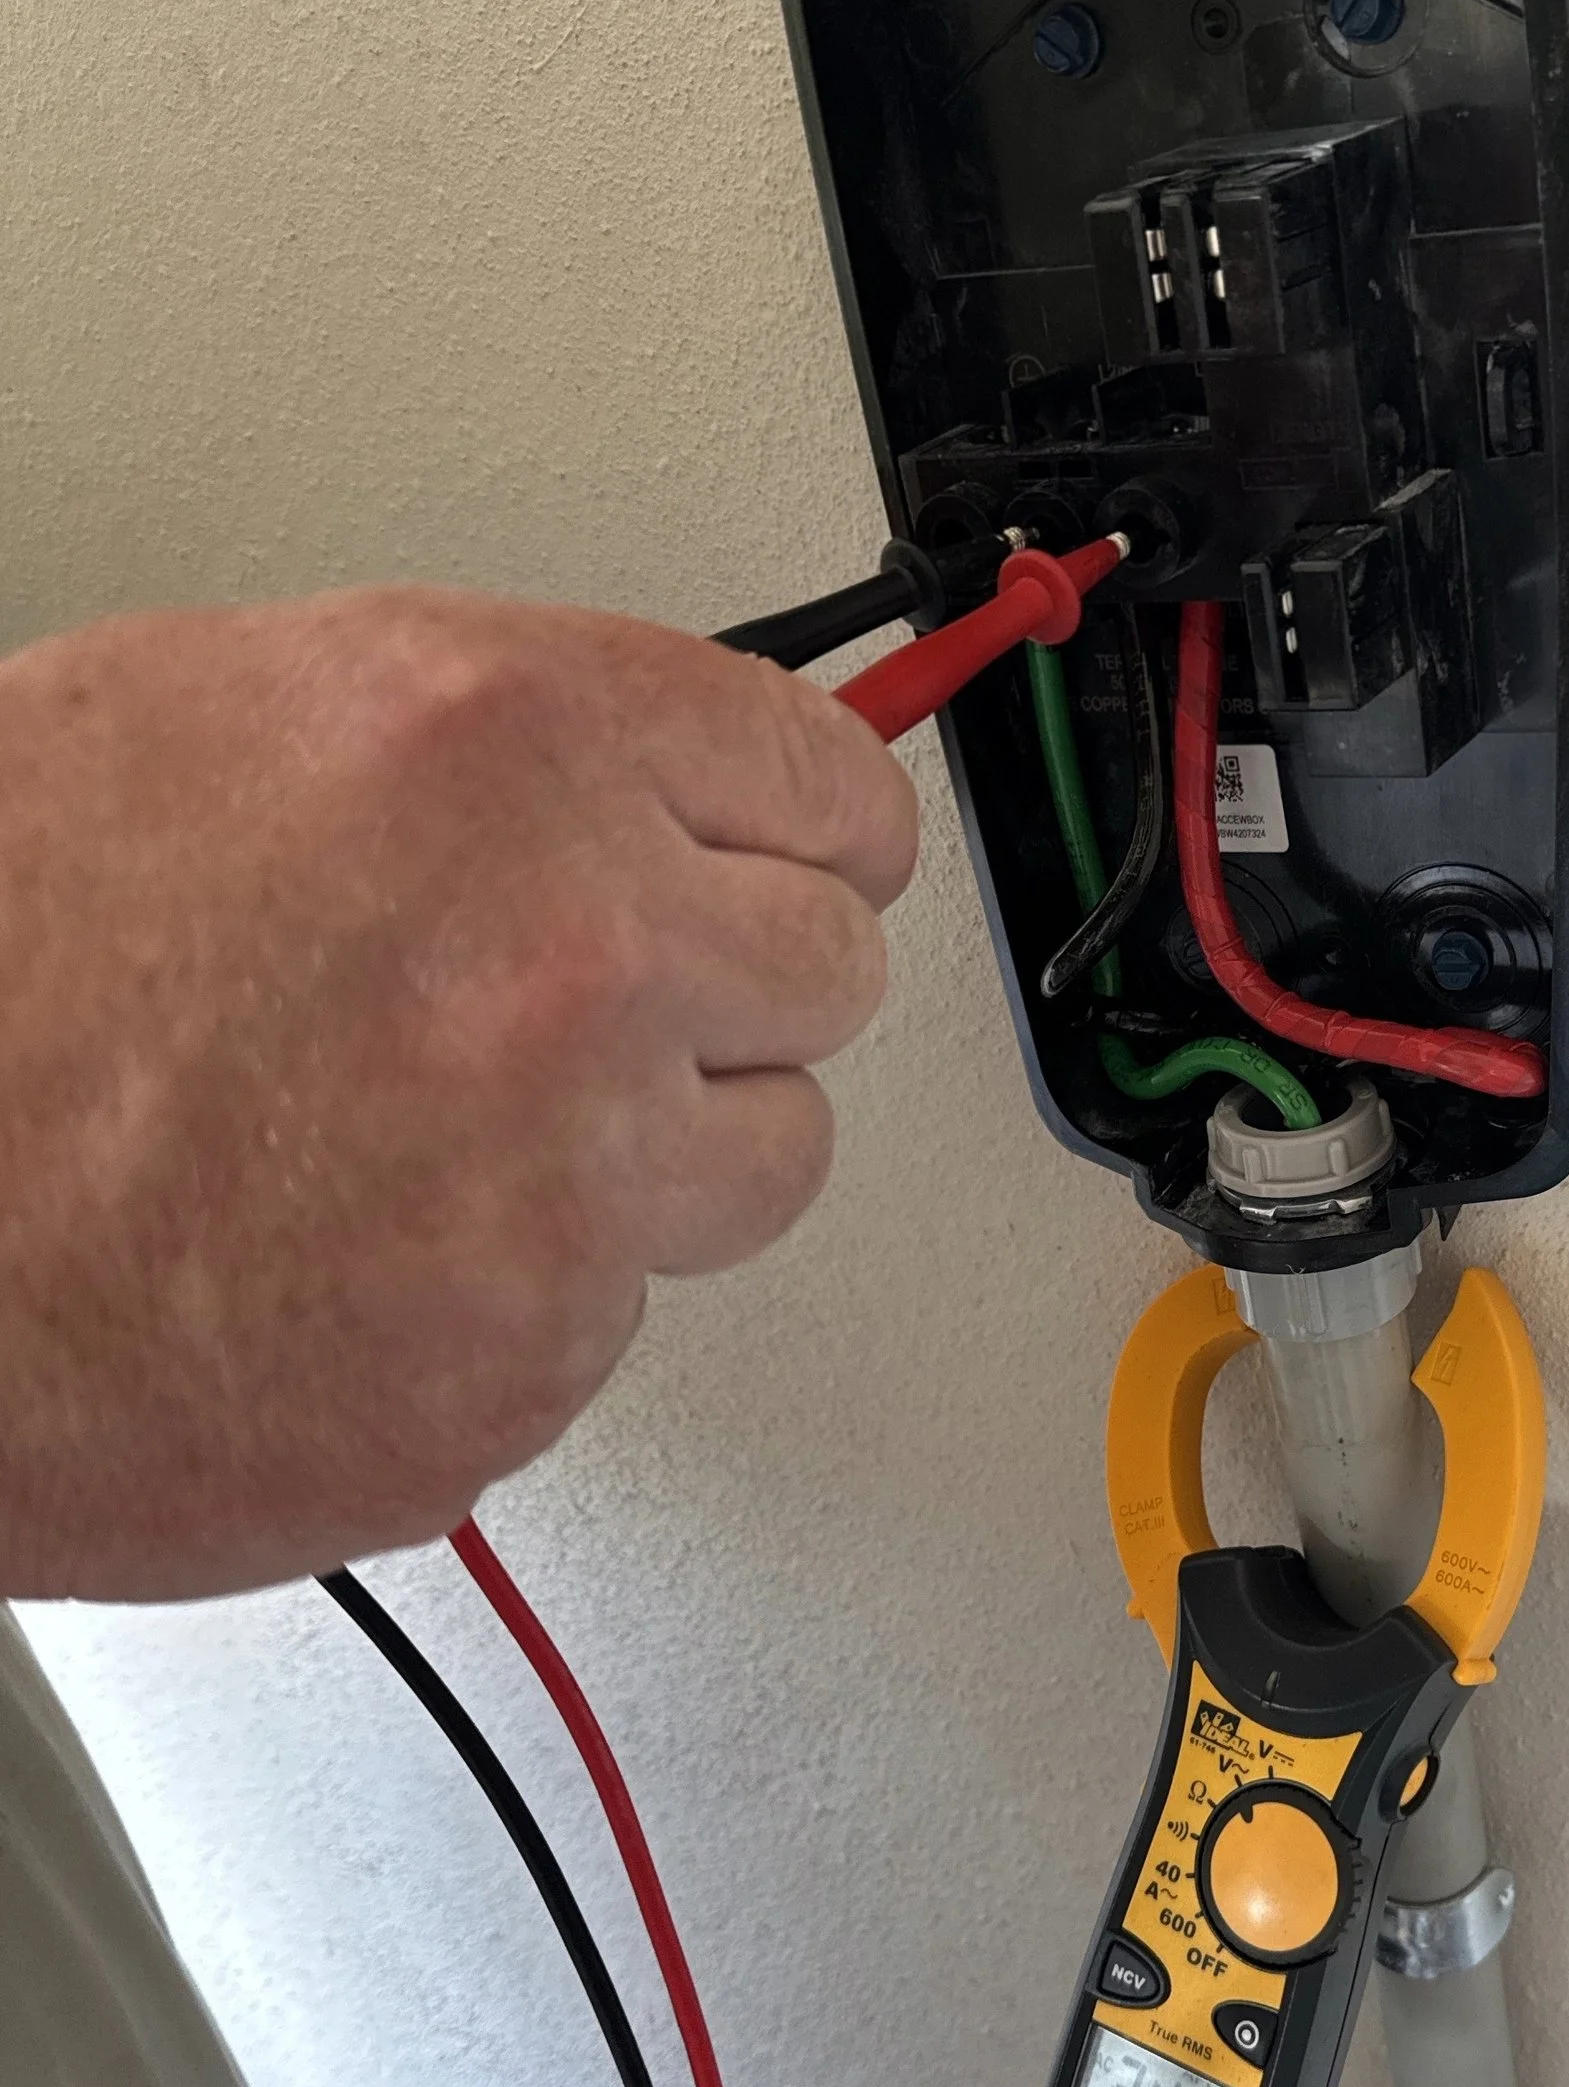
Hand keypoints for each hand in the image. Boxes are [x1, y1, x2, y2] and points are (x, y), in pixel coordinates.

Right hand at [0, 585, 917, 1599]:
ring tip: (456, 1141)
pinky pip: (619, 1314)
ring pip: (766, 1159)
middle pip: (831, 972)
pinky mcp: (523, 1365)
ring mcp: (564, 1177)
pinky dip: (524, 1296)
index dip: (808, 827)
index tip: (805, 855)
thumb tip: (641, 773)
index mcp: (506, 742)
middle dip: (731, 989)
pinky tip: (367, 1250)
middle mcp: (574, 947)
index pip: (828, 779)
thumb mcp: (219, 721)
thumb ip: (480, 750)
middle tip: (609, 1010)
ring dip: (657, 1154)